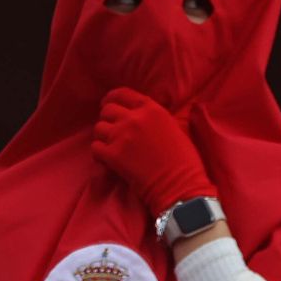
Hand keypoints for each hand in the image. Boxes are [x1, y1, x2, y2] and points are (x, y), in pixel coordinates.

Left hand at [92, 87, 216, 214]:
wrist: (180, 186)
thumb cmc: (184, 160)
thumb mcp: (174, 127)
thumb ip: (155, 117)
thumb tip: (141, 116)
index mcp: (151, 109)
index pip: (122, 94)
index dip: (112, 99)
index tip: (108, 106)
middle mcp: (134, 118)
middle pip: (107, 110)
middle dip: (108, 119)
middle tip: (112, 131)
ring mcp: (121, 136)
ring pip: (98, 128)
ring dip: (103, 137)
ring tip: (112, 147)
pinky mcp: (113, 155)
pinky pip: (95, 148)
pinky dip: (100, 153)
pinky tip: (109, 160)